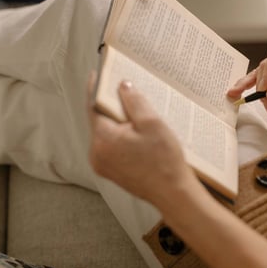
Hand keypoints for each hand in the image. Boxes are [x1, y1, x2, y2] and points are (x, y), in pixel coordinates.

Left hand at [87, 74, 195, 204]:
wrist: (173, 193)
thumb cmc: (164, 160)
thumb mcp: (151, 123)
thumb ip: (134, 101)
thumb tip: (122, 86)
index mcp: (103, 139)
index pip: (93, 106)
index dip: (96, 88)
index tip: (97, 74)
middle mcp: (96, 153)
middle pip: (99, 121)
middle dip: (112, 107)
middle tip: (126, 93)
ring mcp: (102, 165)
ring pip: (106, 134)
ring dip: (118, 124)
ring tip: (137, 117)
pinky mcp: (111, 172)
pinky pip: (111, 147)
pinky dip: (120, 138)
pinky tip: (138, 136)